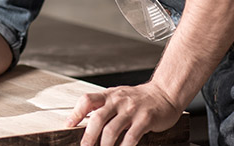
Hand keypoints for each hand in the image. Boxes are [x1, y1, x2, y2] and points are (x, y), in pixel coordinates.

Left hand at [66, 82, 183, 145]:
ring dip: (104, 145)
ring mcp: (132, 110)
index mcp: (109, 95)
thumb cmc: (139, 98)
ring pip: (111, 130)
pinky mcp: (145, 119)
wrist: (165, 93)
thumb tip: (84, 121)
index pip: (87, 100)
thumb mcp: (118, 96)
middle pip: (97, 118)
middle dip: (88, 136)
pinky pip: (131, 137)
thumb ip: (104, 106)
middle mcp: (118, 101)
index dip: (75, 113)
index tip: (68, 125)